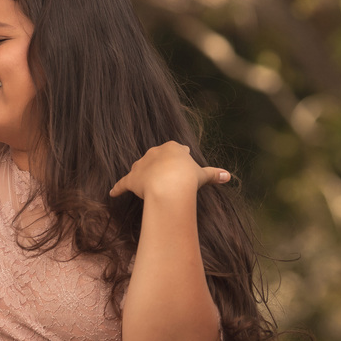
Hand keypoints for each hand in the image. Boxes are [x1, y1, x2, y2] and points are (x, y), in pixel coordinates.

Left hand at [110, 141, 230, 199]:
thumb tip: (228, 176)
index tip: (183, 165)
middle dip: (160, 164)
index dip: (180, 158)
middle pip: (156, 157)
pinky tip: (112, 193)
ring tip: (143, 183)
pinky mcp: (131, 179)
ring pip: (140, 168)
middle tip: (164, 175)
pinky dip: (118, 188)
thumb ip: (213, 174)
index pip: (176, 150)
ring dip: (141, 174)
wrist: (170, 185)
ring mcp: (141, 165)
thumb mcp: (202, 175)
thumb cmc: (187, 178)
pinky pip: (123, 183)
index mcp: (173, 148)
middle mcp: (155, 152)